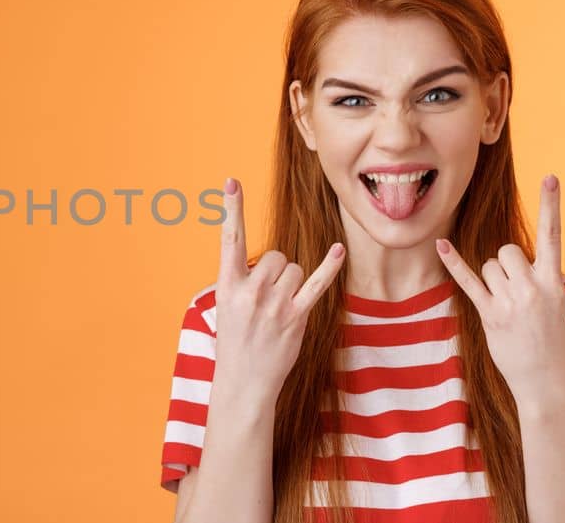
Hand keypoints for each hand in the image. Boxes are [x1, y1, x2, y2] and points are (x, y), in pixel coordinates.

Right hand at [211, 177, 345, 394]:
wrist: (243, 382)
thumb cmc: (235, 342)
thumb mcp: (226, 307)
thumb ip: (245, 281)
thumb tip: (274, 263)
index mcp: (227, 285)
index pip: (230, 239)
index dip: (231, 209)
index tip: (232, 182)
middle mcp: (250, 291)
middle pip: (275, 256)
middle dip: (275, 270)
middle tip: (265, 298)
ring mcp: (274, 304)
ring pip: (293, 269)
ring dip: (291, 282)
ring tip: (278, 309)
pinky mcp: (296, 316)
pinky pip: (316, 284)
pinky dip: (328, 268)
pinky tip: (338, 251)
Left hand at [434, 174, 564, 397]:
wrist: (547, 379)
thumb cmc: (550, 339)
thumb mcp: (554, 303)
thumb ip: (536, 277)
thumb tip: (511, 259)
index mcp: (554, 281)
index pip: (553, 235)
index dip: (551, 205)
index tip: (550, 176)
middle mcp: (533, 287)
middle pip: (507, 250)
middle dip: (506, 264)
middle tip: (515, 293)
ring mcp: (511, 301)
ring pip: (489, 265)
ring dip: (492, 279)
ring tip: (507, 307)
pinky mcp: (490, 314)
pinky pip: (468, 281)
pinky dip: (453, 263)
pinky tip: (440, 244)